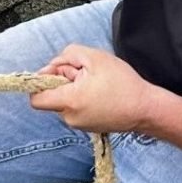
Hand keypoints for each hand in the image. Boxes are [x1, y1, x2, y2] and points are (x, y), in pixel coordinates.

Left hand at [29, 44, 153, 131]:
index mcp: (69, 102)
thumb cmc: (123, 83)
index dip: (41, 81)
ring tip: (97, 84)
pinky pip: (76, 108)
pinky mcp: (88, 126)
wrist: (146, 109)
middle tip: (87, 74)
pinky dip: (83, 98)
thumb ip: (66, 56)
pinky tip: (101, 93)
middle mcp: (70, 118)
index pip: (35, 99)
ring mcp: (79, 125)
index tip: (57, 71)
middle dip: (64, 81)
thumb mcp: (94, 57)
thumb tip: (51, 66)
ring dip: (75, 89)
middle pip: (52, 96)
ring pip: (64, 101)